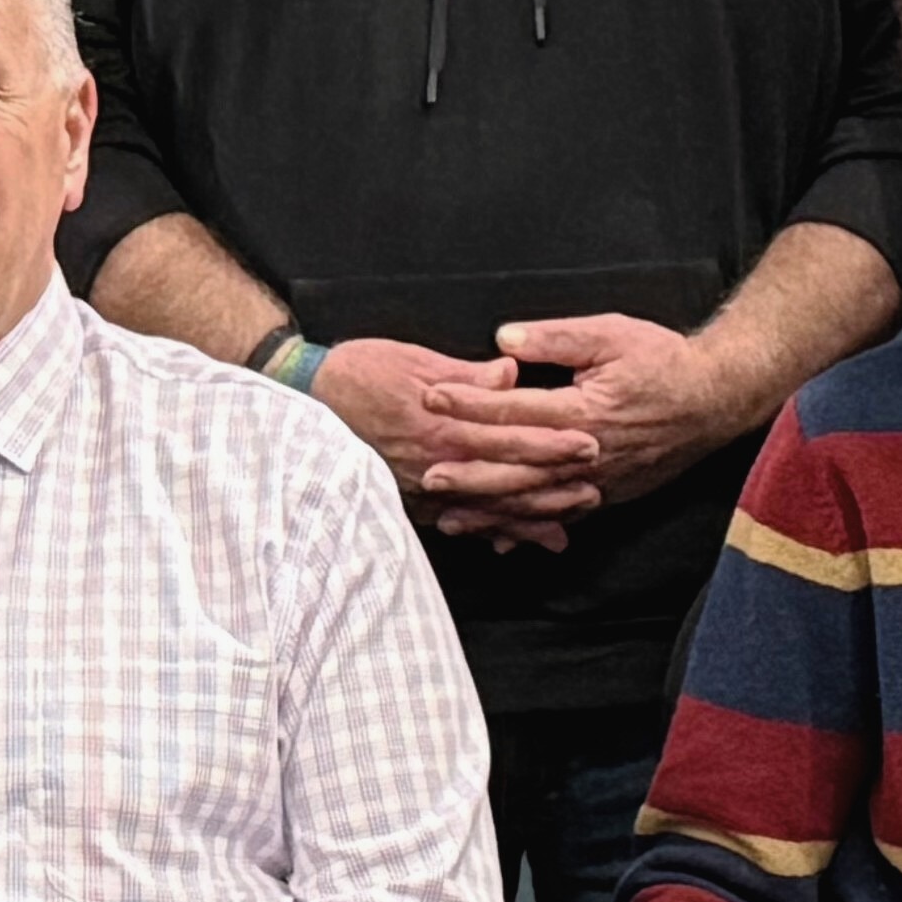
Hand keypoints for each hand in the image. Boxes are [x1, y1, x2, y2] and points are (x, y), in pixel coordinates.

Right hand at [311, 338, 602, 547]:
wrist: (306, 402)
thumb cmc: (360, 372)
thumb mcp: (414, 360)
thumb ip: (466, 374)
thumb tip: (510, 374)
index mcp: (444, 425)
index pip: (509, 436)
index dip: (551, 442)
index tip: (589, 445)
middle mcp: (436, 464)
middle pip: (505, 480)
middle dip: (551, 487)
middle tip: (595, 490)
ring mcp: (421, 488)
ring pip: (484, 509)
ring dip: (525, 518)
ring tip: (564, 526)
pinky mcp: (408, 500)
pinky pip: (454, 521)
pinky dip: (484, 532)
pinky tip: (508, 542)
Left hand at [424, 313, 765, 539]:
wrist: (714, 400)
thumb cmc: (663, 362)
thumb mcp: (611, 334)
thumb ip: (557, 338)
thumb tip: (506, 340)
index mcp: (584, 411)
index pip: (514, 410)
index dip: (470, 404)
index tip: (432, 397)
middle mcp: (587, 455)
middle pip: (516, 468)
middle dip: (468, 471)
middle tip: (426, 473)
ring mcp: (597, 482)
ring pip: (534, 501)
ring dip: (490, 510)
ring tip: (449, 516)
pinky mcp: (607, 495)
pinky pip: (560, 517)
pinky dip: (527, 529)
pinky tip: (500, 539)